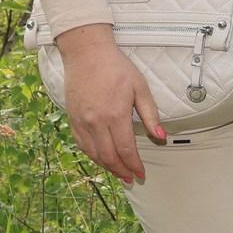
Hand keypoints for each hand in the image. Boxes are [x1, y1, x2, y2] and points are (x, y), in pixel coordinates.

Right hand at [59, 24, 164, 185]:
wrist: (86, 53)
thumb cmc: (116, 67)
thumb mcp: (140, 87)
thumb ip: (150, 114)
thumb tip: (160, 136)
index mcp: (115, 115)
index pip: (126, 150)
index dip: (134, 165)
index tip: (141, 173)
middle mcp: (96, 122)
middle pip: (109, 157)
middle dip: (122, 171)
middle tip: (131, 179)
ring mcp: (81, 122)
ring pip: (94, 154)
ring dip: (107, 167)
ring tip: (119, 173)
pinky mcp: (72, 119)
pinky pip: (82, 145)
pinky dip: (93, 156)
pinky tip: (102, 159)